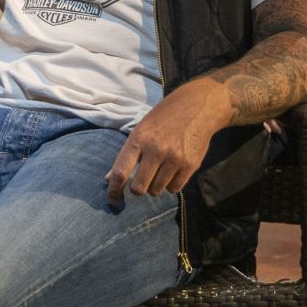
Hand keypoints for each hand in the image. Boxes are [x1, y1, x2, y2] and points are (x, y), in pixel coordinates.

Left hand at [104, 80, 230, 207]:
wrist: (197, 107)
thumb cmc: (164, 118)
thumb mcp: (142, 129)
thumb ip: (127, 154)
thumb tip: (109, 179)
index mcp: (139, 139)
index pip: (121, 172)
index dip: (114, 190)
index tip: (113, 199)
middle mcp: (156, 150)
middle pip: (139, 188)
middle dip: (138, 188)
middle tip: (142, 180)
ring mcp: (174, 158)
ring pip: (157, 190)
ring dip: (155, 186)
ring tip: (160, 170)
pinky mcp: (190, 165)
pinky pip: (174, 189)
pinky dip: (170, 184)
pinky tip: (172, 170)